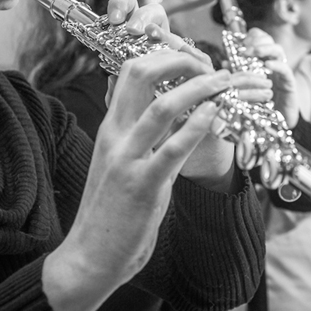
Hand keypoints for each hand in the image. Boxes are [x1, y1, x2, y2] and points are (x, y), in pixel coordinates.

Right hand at [105, 0, 235, 191]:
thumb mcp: (118, 160)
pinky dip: (196, 126)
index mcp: (111, 127)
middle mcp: (115, 135)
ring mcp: (127, 160)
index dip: (161, 55)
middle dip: (178, 60)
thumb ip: (139, 134)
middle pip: (141, 75)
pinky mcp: (142, 186)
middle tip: (207, 64)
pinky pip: (172, 149)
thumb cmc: (110, 207)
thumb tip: (165, 111)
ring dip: (196, 88)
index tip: (189, 56)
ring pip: (161, 107)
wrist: (88, 255)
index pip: (130, 71)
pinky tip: (214, 114)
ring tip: (221, 82)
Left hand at [239, 27, 298, 126]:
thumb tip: (224, 62)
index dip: (250, 37)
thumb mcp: (243, 87)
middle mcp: (271, 62)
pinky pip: (285, 69)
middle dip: (256, 40)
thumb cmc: (257, 104)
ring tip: (254, 53)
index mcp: (259, 59)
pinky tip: (268, 65)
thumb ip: (235, 74)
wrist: (274, 124)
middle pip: (268, 40)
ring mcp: (281, 71)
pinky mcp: (289, 83)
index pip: (258, 38)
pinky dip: (277, 64)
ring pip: (278, 50)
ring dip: (265, 48)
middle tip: (245, 48)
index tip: (238, 42)